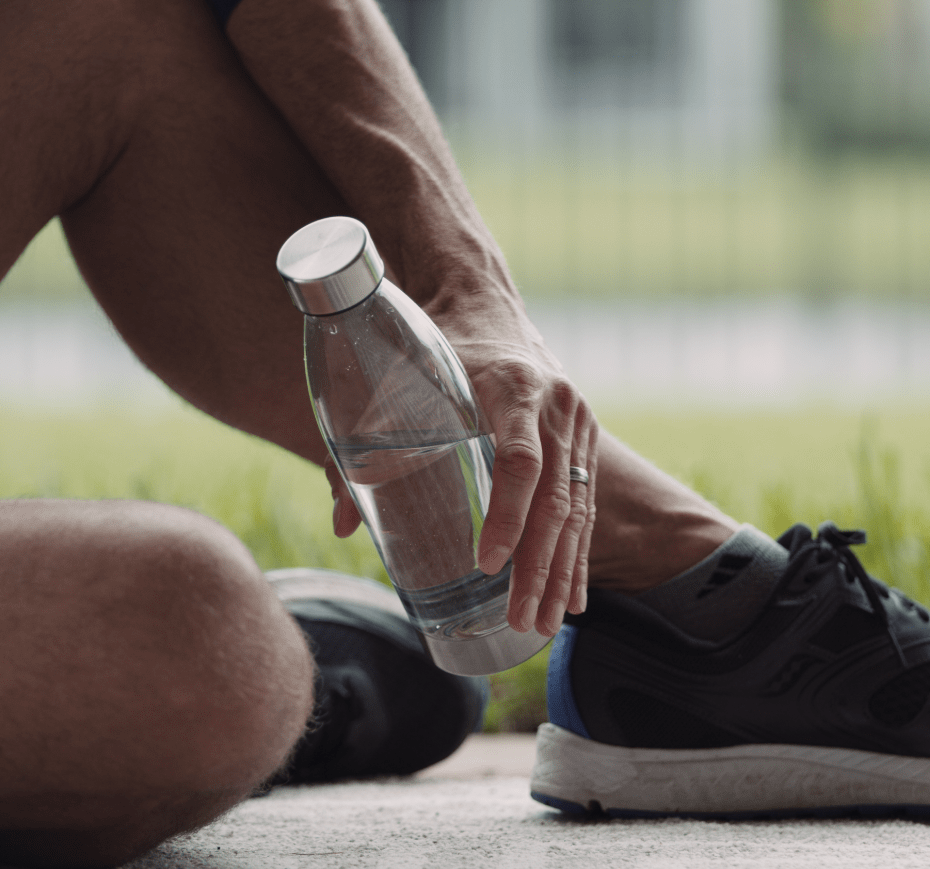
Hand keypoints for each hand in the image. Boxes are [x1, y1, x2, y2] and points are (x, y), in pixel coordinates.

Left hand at [316, 298, 596, 638]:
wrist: (486, 305)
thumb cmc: (432, 346)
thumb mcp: (395, 383)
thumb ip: (362, 447)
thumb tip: (344, 523)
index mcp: (512, 387)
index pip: (519, 460)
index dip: (507, 514)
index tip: (486, 563)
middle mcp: (556, 405)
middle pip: (556, 498)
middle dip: (539, 565)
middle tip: (521, 618)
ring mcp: (578, 423)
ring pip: (577, 509)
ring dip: (560, 572)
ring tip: (542, 625)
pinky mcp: (585, 439)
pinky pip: (586, 505)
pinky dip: (578, 554)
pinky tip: (573, 597)